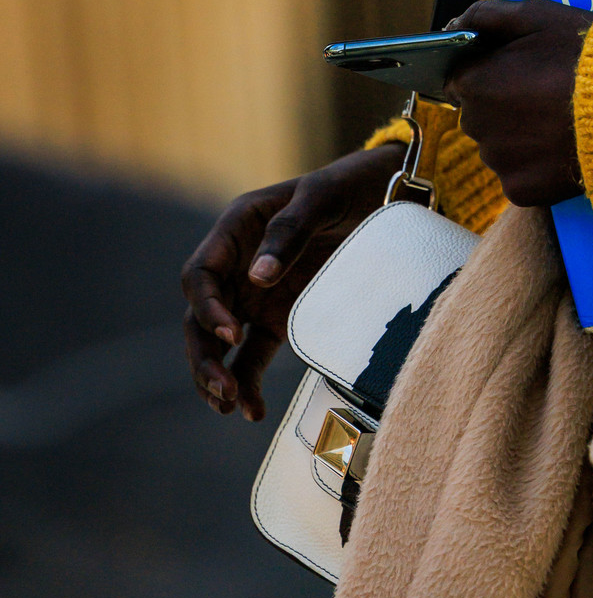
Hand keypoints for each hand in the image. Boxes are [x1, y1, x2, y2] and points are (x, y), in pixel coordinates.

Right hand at [180, 140, 402, 419]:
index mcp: (237, 229)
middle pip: (199, 316)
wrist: (388, 193)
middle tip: (222, 390)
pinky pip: (252, 355)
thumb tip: (258, 278)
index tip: (230, 333)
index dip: (206, 307)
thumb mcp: (322, 196)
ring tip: (229, 407)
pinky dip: (247, 382)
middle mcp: (238, 264)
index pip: (200, 274)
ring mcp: (256, 294)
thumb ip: (290, 231)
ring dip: (216, 375)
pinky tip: (253, 412)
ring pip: (218, 342)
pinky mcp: (278, 317)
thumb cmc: (349, 185)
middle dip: (204, 355)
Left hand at [445, 0, 591, 207]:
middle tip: (546, 95)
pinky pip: (519, 176)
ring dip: (519, 136)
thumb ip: (487, 14)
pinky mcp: (520, 190)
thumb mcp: (539, 15)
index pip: (459, 81)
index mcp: (474, 81)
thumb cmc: (587, 55)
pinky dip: (536, 165)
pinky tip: (562, 148)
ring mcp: (498, 161)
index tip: (519, 73)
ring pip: (498, 147)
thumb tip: (454, 24)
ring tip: (559, 122)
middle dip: (503, 105)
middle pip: (478, 115)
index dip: (490, 73)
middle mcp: (476, 125)